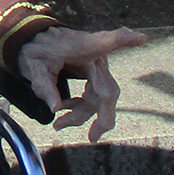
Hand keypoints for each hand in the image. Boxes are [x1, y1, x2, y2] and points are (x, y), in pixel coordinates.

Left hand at [17, 25, 147, 142]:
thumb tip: (54, 108)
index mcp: (82, 46)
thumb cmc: (37, 49)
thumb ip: (43, 85)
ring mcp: (98, 67)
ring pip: (100, 99)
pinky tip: (65, 111)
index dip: (124, 40)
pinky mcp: (95, 75)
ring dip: (82, 115)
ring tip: (59, 124)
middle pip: (108, 90)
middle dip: (102, 116)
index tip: (140, 37)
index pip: (105, 41)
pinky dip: (81, 109)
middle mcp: (96, 56)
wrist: (35, 42)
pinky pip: (94, 97)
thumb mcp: (33, 65)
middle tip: (92, 137)